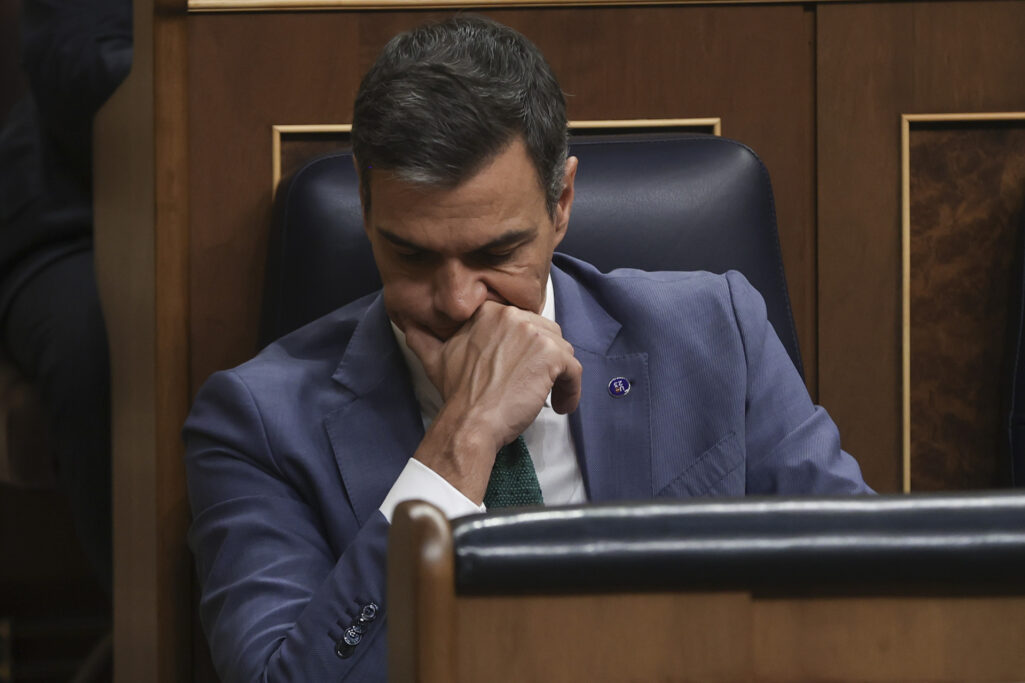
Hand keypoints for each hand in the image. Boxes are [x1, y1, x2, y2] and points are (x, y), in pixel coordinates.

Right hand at [404, 301, 581, 501]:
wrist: (469, 420)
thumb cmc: (457, 394)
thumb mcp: (435, 359)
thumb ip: (424, 339)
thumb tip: (410, 328)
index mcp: (491, 312)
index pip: (524, 323)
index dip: (526, 347)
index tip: (522, 368)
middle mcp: (513, 316)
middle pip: (547, 334)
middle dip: (545, 360)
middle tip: (536, 385)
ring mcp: (534, 335)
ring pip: (562, 351)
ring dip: (559, 376)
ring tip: (549, 397)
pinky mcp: (552, 357)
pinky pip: (573, 371)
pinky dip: (571, 390)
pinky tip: (560, 406)